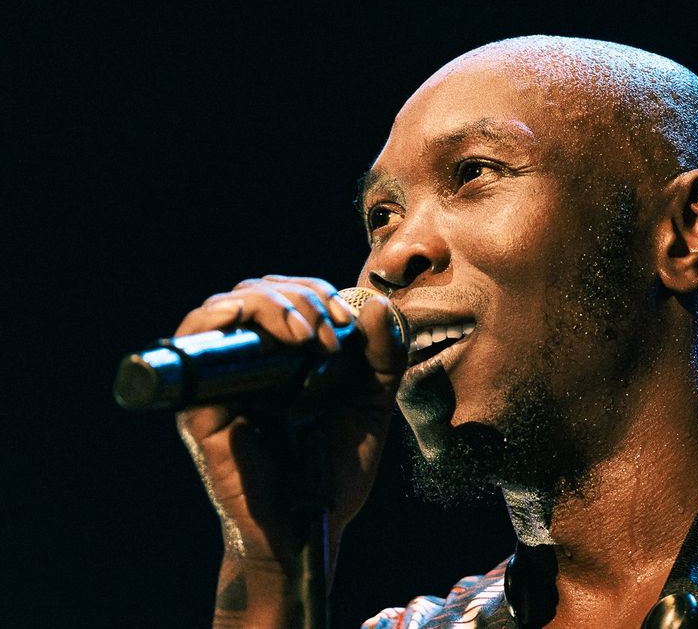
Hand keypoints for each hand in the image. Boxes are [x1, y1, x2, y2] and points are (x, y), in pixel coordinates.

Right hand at [174, 275, 405, 576]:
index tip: (348, 324)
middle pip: (258, 291)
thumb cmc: (334, 470)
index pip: (288, 294)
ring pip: (226, 306)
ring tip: (309, 334)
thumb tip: (375, 305)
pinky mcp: (200, 405)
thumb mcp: (373, 405)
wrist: (309, 528)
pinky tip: (268, 331)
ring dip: (271, 303)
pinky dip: (223, 320)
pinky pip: (193, 348)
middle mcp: (249, 361)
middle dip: (301, 298)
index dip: (317, 293)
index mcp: (286, 354)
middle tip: (332, 332)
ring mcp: (222, 381)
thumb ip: (384, 358)